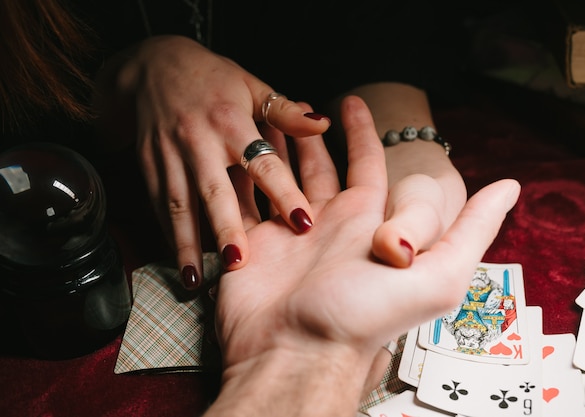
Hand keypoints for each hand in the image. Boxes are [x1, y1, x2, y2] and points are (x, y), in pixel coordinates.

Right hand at [96, 35, 330, 287]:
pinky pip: (158, 204)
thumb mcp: (251, 85)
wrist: (152, 67)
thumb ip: (285, 113)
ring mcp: (170, 155)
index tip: (303, 222)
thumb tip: (323, 124)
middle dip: (225, 227)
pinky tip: (177, 262)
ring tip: (194, 280)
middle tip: (239, 262)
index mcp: (231, 121)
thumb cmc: (212, 78)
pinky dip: (168, 235)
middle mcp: (199, 141)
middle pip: (214, 189)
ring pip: (178, 204)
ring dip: (186, 243)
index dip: (283, 192)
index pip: (263, 162)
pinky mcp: (148, 166)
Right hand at [208, 96, 519, 415]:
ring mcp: (287, 233)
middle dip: (310, 135)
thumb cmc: (365, 319)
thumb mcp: (438, 276)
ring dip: (274, 149)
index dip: (361, 132)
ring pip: (280, 177)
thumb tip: (510, 187)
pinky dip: (242, 177)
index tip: (351, 101)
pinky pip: (247, 200)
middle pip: (320, 166)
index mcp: (366, 222)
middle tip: (294, 104)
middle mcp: (328, 224)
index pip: (367, 163)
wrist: (297, 354)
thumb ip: (471, 230)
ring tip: (262, 118)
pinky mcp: (253, 242)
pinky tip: (235, 154)